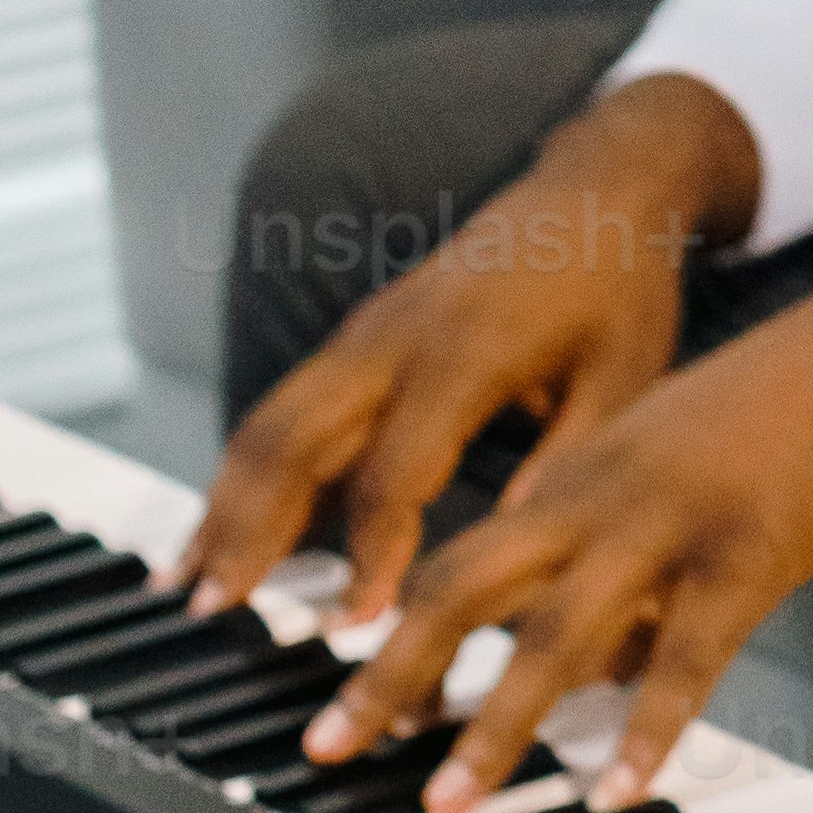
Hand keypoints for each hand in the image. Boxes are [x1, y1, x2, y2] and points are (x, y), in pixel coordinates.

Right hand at [184, 71, 755, 647]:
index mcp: (470, 349)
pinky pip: (288, 405)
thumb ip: (570, 462)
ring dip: (224, 499)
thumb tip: (517, 555)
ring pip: (273, 418)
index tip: (358, 625)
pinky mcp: (361, 334)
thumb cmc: (620, 290)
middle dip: (248, 524)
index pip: (399, 467)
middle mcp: (400, 334)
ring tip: (186, 582)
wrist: (599, 187)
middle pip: (298, 434)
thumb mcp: (626, 375)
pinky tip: (220, 527)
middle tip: (215, 608)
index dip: (372, 551)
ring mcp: (371, 329)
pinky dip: (246, 468)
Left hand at [292, 230, 812, 812]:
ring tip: (450, 801)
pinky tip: (618, 790)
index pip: (453, 555)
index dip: (387, 630)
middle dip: (391, 675)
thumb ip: (622, 560)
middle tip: (332, 749)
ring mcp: (668, 525)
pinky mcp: (743, 555)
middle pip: (466, 586)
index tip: (339, 703)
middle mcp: (600, 496)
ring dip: (494, 725)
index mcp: (576, 474)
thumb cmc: (776, 410)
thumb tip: (605, 673)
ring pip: (556, 633)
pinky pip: (684, 659)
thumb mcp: (669, 467)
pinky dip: (643, 731)